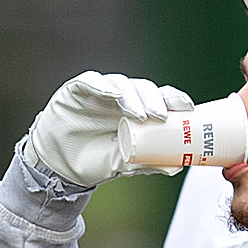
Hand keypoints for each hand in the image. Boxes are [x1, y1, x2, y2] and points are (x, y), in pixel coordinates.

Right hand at [27, 71, 193, 185]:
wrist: (59, 165)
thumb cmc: (94, 160)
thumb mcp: (124, 164)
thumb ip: (148, 162)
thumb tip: (176, 166)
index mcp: (137, 112)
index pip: (160, 99)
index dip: (174, 99)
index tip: (187, 108)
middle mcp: (122, 98)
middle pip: (144, 88)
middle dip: (156, 99)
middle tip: (162, 116)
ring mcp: (99, 92)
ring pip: (121, 83)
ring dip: (133, 97)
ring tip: (139, 114)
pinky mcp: (77, 89)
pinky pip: (90, 81)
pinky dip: (102, 86)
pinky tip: (112, 95)